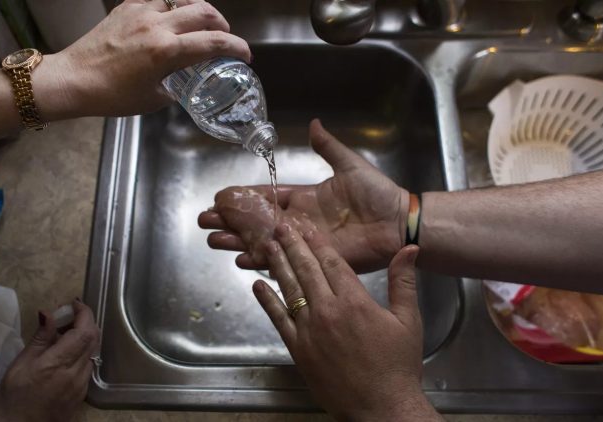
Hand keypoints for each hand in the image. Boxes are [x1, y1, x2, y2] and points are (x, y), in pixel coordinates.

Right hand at [0, 300, 100, 421]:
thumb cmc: (14, 397)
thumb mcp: (21, 364)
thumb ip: (40, 338)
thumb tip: (49, 314)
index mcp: (59, 363)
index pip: (84, 331)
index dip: (84, 313)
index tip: (74, 303)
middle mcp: (76, 373)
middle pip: (94, 339)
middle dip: (86, 321)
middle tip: (69, 315)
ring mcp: (82, 384)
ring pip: (93, 352)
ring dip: (85, 336)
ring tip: (65, 332)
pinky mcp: (82, 394)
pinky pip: (89, 365)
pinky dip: (83, 352)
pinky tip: (67, 353)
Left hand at [43, 0, 250, 117]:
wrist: (73, 80)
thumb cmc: (110, 95)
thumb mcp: (152, 99)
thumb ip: (173, 87)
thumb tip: (181, 84)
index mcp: (166, 52)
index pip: (215, 42)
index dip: (237, 47)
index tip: (245, 55)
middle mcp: (157, 26)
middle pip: (205, 11)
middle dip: (222, 24)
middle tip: (224, 36)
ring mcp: (140, 12)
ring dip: (198, 10)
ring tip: (199, 23)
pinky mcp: (125, 8)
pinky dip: (170, 7)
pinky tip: (167, 19)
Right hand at [198, 119, 408, 272]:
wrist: (398, 222)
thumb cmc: (377, 194)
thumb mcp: (349, 164)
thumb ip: (327, 147)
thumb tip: (314, 123)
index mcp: (305, 198)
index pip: (266, 197)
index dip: (243, 198)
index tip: (221, 197)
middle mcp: (298, 222)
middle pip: (256, 222)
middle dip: (229, 221)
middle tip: (204, 221)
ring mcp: (303, 242)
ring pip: (262, 242)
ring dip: (236, 241)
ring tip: (212, 240)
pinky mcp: (312, 259)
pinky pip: (282, 261)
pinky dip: (261, 261)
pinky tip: (240, 260)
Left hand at [253, 225, 439, 420]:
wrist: (381, 407)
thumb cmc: (398, 365)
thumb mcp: (408, 320)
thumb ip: (403, 282)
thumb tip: (409, 248)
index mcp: (355, 302)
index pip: (332, 263)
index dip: (318, 242)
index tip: (307, 227)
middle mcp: (328, 311)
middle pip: (307, 270)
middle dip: (292, 245)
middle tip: (280, 226)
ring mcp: (310, 330)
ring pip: (290, 289)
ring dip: (277, 265)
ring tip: (267, 245)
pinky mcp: (298, 349)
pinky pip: (278, 319)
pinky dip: (267, 301)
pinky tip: (258, 285)